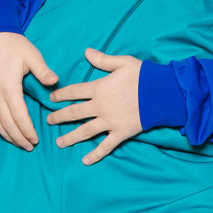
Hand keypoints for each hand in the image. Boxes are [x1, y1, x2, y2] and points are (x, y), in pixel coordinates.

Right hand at [0, 32, 58, 149]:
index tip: (35, 140)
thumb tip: (55, 81)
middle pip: (6, 124)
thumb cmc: (12, 43)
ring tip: (17, 142)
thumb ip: (43, 71)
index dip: (27, 131)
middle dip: (18, 138)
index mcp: (8, 87)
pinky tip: (0, 130)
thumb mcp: (31, 54)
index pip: (19, 117)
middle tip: (29, 147)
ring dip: (6, 134)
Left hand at [48, 49, 143, 164]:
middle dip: (59, 117)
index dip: (61, 95)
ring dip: (70, 137)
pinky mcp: (120, 133)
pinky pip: (105, 146)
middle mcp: (100, 107)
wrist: (162, 94)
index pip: (74, 92)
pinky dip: (95, 154)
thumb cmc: (143, 76)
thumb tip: (86, 52)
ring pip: (85, 131)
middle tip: (49, 121)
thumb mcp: (123, 63)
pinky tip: (85, 161)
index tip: (51, 99)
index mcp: (99, 88)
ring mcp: (110, 122)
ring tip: (59, 143)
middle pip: (74, 113)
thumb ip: (103, 59)